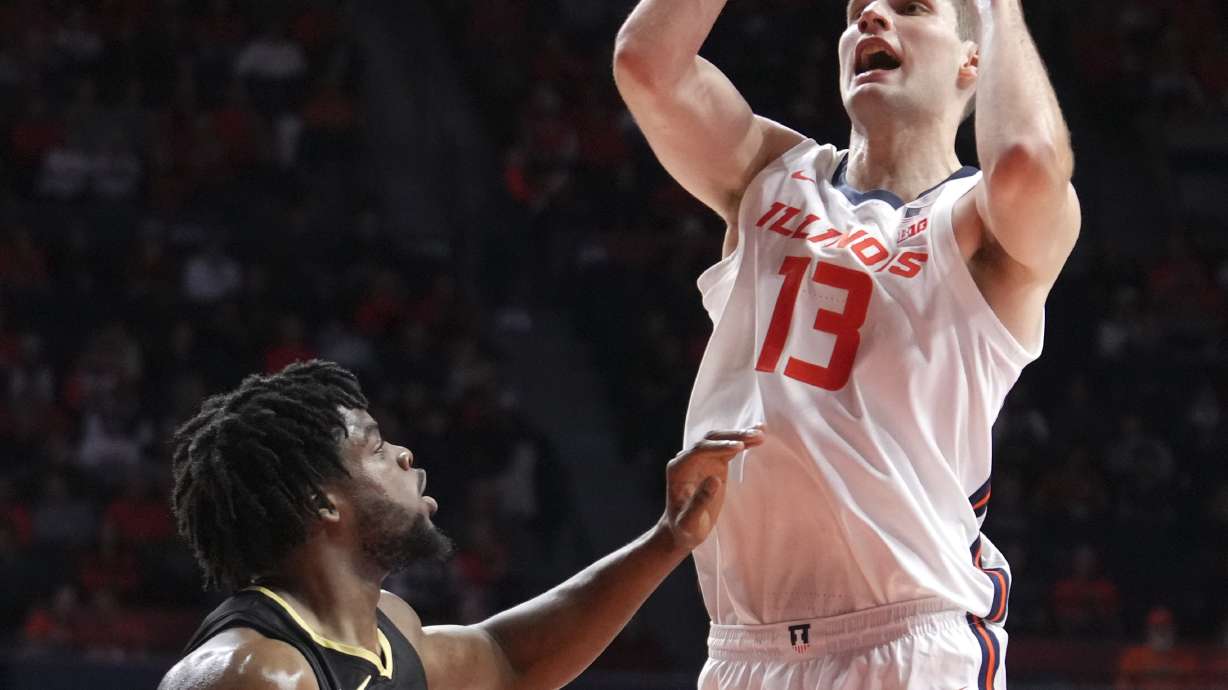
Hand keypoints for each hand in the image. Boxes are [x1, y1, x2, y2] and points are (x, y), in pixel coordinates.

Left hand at [659, 427, 764, 551]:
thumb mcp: (690, 521)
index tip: (739, 447)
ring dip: (740, 436)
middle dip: (733, 436)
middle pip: (711, 440)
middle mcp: (687, 459)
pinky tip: (758, 436)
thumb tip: (714, 479)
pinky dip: (743, 442)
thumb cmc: (684, 528)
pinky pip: (728, 449)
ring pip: (721, 440)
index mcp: (678, 469)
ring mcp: (701, 460)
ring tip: (761, 432)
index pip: (699, 450)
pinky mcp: (713, 464)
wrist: (684, 530)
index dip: (718, 447)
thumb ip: (699, 501)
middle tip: (756, 436)